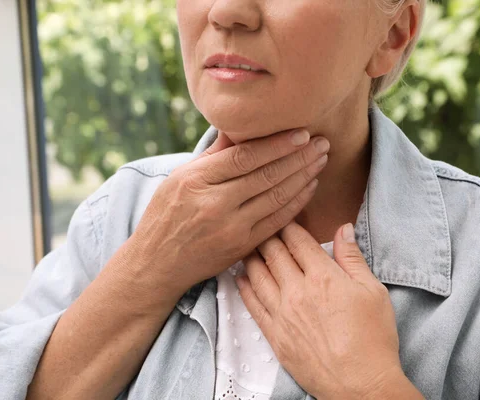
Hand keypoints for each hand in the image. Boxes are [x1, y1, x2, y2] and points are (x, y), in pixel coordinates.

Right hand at [124, 129, 329, 297]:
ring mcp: (230, 228)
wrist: (157, 263)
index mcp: (197, 180)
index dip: (277, 144)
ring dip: (303, 177)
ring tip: (320, 160)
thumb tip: (239, 127)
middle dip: (299, 157)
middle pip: (266, 175)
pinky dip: (296, 203)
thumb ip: (213, 154)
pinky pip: (277, 222)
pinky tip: (310, 186)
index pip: (245, 157)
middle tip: (322, 143)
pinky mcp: (241, 248)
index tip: (302, 133)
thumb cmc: (167, 214)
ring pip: (276, 197)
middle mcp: (214, 204)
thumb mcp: (180, 177)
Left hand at [236, 221, 421, 398]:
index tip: (284, 216)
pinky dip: (244, 287)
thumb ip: (353, 257)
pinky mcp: (274, 334)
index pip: (297, 239)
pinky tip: (241, 278)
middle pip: (273, 252)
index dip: (288, 223)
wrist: (361, 385)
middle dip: (267, 235)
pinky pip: (252, 305)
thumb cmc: (373, 338)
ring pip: (257, 274)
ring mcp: (282, 313)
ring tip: (249, 246)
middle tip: (263, 226)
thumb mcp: (373, 291)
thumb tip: (343, 229)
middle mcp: (297, 290)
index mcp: (322, 275)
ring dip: (252, 256)